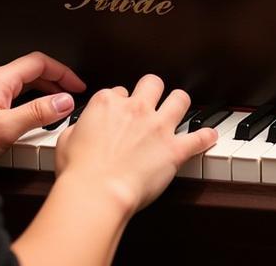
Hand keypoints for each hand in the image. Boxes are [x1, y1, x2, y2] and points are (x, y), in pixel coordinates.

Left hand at [0, 51, 85, 164]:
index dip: (63, 72)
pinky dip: (24, 98)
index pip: (40, 63)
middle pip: (30, 70)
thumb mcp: (6, 129)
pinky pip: (6, 92)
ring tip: (53, 105)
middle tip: (69, 95)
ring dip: (39, 90)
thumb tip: (64, 101)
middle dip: (53, 81)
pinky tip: (25, 114)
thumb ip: (38, 113)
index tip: (77, 85)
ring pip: (17, 82)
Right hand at [54, 74, 217, 216]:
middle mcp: (135, 109)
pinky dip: (206, 137)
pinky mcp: (173, 149)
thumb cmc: (80, 172)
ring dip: (180, 103)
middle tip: (152, 100)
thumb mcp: (65, 141)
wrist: (97, 192)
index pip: (118, 91)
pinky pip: (198, 138)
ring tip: (180, 108)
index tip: (120, 113)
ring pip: (180, 99)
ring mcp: (157, 127)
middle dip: (152, 90)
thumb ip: (77, 128)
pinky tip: (209, 136)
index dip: (120, 102)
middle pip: (152, 83)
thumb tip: (79, 130)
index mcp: (108, 103)